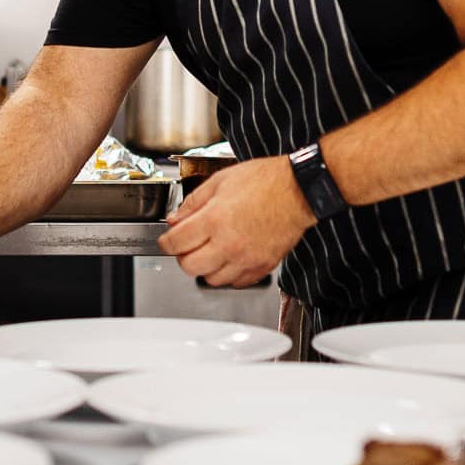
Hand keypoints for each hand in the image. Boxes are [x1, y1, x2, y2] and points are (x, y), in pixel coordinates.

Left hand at [157, 156, 315, 287]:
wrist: (298, 190)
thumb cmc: (265, 181)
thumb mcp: (220, 181)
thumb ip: (193, 203)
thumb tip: (175, 219)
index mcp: (215, 219)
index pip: (176, 243)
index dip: (166, 242)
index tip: (167, 240)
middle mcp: (229, 243)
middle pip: (190, 267)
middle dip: (183, 256)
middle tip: (188, 245)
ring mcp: (246, 258)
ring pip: (211, 280)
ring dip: (206, 267)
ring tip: (210, 250)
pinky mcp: (262, 267)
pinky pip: (236, 282)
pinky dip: (228, 274)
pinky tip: (230, 257)